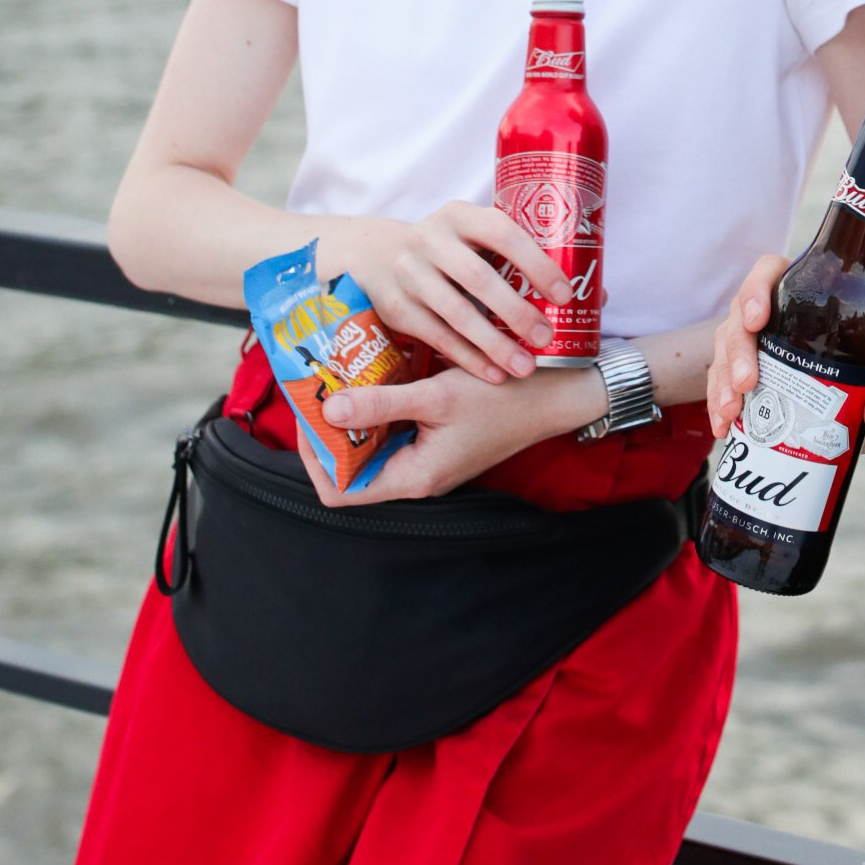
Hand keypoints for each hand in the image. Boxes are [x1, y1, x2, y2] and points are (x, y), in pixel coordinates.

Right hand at [313, 204, 566, 383]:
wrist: (374, 256)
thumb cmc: (449, 251)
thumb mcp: (472, 237)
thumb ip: (518, 258)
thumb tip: (597, 296)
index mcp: (459, 215)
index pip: (502, 232)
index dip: (535, 262)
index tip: (564, 293)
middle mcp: (430, 239)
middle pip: (477, 278)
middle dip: (515, 311)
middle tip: (547, 337)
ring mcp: (409, 273)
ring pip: (456, 313)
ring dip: (493, 344)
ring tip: (525, 366)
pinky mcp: (396, 307)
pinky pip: (437, 337)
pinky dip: (468, 358)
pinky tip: (494, 374)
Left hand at [319, 357, 588, 500]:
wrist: (555, 395)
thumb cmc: (502, 399)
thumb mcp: (436, 396)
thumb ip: (380, 403)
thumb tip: (327, 409)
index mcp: (413, 477)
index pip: (339, 491)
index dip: (314, 457)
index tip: (309, 414)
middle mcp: (416, 476)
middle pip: (351, 467)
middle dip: (329, 429)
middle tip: (319, 386)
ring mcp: (426, 459)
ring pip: (371, 446)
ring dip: (353, 415)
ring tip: (341, 376)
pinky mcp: (436, 441)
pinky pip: (393, 431)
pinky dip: (378, 407)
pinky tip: (375, 374)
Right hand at [708, 255, 784, 438]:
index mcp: (806, 290)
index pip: (769, 272)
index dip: (756, 290)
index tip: (757, 319)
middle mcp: (774, 311)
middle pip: (740, 317)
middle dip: (738, 351)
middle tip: (747, 384)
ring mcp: (758, 341)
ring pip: (726, 348)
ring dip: (722, 380)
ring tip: (729, 413)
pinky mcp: (750, 370)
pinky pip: (724, 379)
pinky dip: (719, 402)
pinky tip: (721, 426)